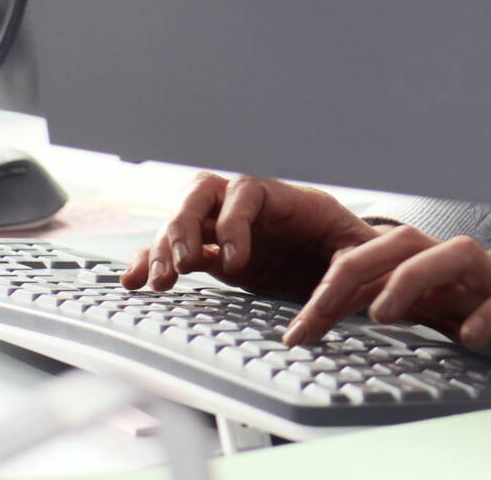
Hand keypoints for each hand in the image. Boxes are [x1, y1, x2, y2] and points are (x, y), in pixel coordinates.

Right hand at [120, 172, 376, 302]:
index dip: (234, 222)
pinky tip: (132, 282)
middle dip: (185, 226)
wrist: (347, 259)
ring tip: (161, 283)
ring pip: (181, 222)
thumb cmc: (354, 248)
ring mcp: (226, 228)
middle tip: (183, 266)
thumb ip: (346, 269)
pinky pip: (174, 252)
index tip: (235, 262)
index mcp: (284, 198)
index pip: (247, 190)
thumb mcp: (358, 253)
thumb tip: (331, 299)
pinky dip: (149, 262)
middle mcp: (249, 207)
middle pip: (202, 193)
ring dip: (162, 248)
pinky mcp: (214, 256)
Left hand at [283, 227, 490, 380]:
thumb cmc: (485, 319)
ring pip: (460, 252)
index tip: (298, 331)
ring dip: (417, 276)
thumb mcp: (426, 316)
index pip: (375, 259)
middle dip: (359, 268)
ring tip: (384, 312)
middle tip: (321, 311)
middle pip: (408, 241)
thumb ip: (385, 307)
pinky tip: (470, 337)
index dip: (331, 288)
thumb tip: (318, 322)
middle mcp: (458, 268)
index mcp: (428, 270)